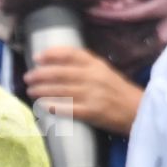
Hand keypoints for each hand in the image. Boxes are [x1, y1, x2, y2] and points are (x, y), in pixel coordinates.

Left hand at [23, 46, 143, 135]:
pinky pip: (68, 108)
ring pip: (61, 90)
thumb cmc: (118, 91)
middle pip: (61, 73)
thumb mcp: (104, 72)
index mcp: (96, 65)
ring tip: (31, 91)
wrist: (138, 111)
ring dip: (42, 90)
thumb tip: (57, 65)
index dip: (51, 54)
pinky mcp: (92, 112)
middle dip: (40, 75)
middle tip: (28, 78)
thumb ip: (85, 67)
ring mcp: (92, 94)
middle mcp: (93, 77)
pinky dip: (54, 106)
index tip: (37, 57)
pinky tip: (43, 106)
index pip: (70, 54)